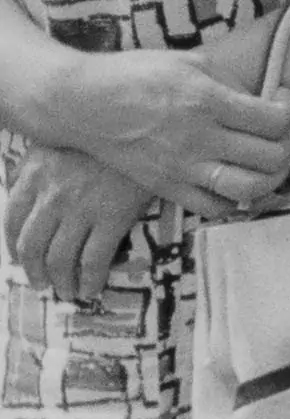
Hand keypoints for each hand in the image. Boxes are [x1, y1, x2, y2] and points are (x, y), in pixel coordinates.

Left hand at [4, 146, 161, 295]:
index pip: (11, 220)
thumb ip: (31, 165)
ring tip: (66, 292)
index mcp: (33, 175)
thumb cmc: (101, 133)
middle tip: (42, 285)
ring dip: (60, 282)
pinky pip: (94, 259)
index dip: (13, 247)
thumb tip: (15, 187)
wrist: (146, 125)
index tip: (21, 260)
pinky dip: (89, 280)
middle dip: (34, 272)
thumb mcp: (55, 140)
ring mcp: (81, 208)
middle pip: (31, 247)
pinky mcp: (113, 217)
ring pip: (59, 258)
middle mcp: (52, 195)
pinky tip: (90, 289)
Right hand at [24, 44, 289, 216]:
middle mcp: (197, 138)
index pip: (274, 120)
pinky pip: (214, 207)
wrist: (81, 103)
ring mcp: (181, 167)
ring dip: (271, 178)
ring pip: (249, 189)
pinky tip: (234, 179)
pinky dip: (234, 199)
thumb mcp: (190, 62)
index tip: (281, 100)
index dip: (289, 109)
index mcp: (206, 101)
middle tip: (278, 132)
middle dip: (287, 144)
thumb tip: (265, 103)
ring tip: (266, 162)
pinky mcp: (165, 187)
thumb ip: (232, 83)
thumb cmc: (137, 75)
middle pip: (271, 157)